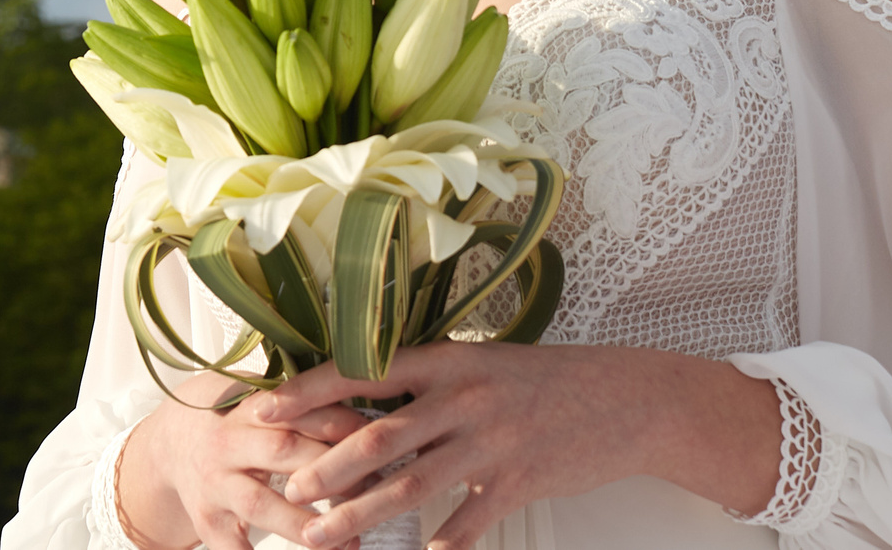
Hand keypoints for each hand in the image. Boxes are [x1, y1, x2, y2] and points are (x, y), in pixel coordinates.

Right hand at [116, 384, 372, 549]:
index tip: (378, 441)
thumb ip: (302, 400)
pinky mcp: (207, 522)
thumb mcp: (258, 396)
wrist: (169, 444)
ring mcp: (215, 485)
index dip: (340, 425)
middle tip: (374, 489)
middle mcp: (228, 442)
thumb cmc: (232, 418)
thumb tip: (369, 395)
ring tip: (348, 540)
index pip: (299, 411)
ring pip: (261, 504)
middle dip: (331, 472)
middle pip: (283, 452)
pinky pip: (232, 549)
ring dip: (304, 523)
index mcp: (249, 405)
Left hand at [255, 342, 780, 549]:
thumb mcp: (483, 364)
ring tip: (322, 536)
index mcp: (448, 360)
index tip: (267, 407)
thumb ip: (429, 382)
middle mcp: (463, 398)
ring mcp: (490, 442)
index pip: (364, 370)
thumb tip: (364, 397)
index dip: (310, 390)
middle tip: (288, 488)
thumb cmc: (546, 380)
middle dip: (326, 466)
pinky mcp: (518, 481)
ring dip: (360, 514)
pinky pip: (465, 524)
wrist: (625, 398)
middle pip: (378, 435)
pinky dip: (435, 546)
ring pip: (411, 485)